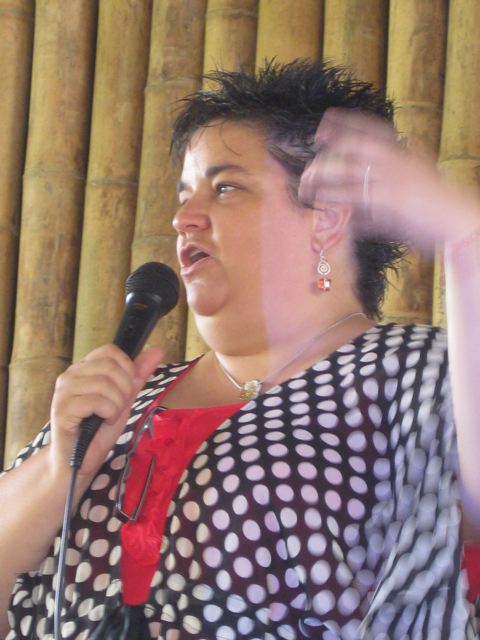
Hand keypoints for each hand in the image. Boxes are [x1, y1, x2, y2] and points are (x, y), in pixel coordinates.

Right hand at [49, 344, 162, 479]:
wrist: (79, 462)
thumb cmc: (99, 430)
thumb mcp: (125, 399)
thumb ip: (138, 375)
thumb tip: (157, 350)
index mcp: (84, 369)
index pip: (109, 351)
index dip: (126, 369)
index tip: (126, 390)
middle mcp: (70, 375)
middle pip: (110, 366)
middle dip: (124, 390)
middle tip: (118, 407)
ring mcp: (63, 391)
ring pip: (105, 384)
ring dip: (117, 405)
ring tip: (109, 417)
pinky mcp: (62, 409)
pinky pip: (98, 402)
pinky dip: (109, 414)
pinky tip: (102, 422)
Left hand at [298, 108, 479, 248]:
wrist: (458, 220)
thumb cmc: (440, 202)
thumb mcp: (421, 175)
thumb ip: (401, 167)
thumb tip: (395, 157)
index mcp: (403, 152)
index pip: (369, 129)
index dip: (345, 123)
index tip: (323, 122)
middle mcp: (395, 162)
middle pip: (351, 150)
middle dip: (326, 156)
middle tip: (308, 166)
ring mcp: (390, 182)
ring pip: (347, 174)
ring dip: (323, 179)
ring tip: (305, 186)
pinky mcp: (387, 205)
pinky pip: (353, 200)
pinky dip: (334, 200)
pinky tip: (319, 203)